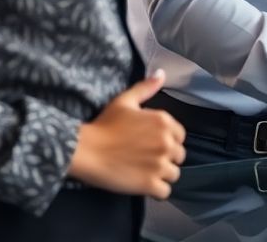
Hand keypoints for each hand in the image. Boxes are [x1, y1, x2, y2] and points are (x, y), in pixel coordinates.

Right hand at [68, 69, 186, 198]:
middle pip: (179, 156)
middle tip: (146, 160)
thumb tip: (161, 73)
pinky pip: (165, 192)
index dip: (168, 141)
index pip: (180, 137)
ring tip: (145, 173)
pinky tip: (144, 186)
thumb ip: (146, 88)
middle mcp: (166, 143)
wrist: (85, 150)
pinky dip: (156, 192)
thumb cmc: (104, 124)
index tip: (151, 145)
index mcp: (164, 122)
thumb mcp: (125, 101)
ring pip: (174, 174)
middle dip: (166, 159)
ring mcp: (159, 164)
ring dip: (162, 176)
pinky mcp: (150, 184)